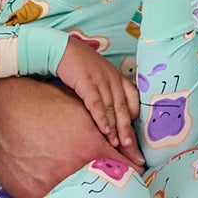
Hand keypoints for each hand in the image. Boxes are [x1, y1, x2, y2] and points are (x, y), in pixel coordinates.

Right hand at [0, 79, 135, 197]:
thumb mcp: (81, 111)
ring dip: (85, 193)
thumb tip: (133, 153)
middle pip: (106, 187)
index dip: (133, 169)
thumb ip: (109, 133)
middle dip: (112, 183)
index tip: (133, 170)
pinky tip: (61, 192)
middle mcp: (72, 169)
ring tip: (84, 184)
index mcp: (90, 147)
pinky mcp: (28, 194)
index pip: (129, 169)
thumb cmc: (41, 103)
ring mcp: (49, 185)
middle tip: (109, 177)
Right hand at [57, 36, 142, 161]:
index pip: (133, 99)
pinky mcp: (87, 83)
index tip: (134, 133)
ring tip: (118, 144)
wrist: (63, 50)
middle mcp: (113, 79)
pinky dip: (101, 118)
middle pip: (124, 107)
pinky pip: (96, 103)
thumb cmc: (80, 65)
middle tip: (131, 147)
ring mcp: (101, 81)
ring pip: (111, 108)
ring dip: (115, 127)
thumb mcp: (99, 76)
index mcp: (118, 77)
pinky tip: (104, 130)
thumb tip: (110, 113)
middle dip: (127, 129)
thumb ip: (107, 91)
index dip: (133, 117)